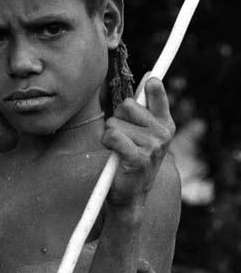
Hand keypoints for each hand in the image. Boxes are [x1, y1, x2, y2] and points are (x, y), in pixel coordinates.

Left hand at [102, 77, 174, 208]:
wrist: (130, 195)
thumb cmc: (132, 159)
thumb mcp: (143, 132)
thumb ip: (145, 107)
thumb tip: (151, 77)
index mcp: (165, 124)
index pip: (158, 95)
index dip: (153, 87)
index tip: (151, 80)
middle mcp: (163, 133)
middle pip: (127, 105)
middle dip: (117, 118)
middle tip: (123, 137)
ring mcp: (153, 146)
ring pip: (115, 123)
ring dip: (110, 135)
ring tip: (119, 150)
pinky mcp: (139, 158)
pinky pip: (112, 136)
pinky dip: (106, 142)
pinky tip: (114, 154)